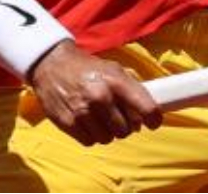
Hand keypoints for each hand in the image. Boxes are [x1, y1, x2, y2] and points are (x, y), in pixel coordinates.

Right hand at [29, 42, 161, 146]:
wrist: (53, 65)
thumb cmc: (89, 69)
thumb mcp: (115, 70)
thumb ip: (132, 90)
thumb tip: (145, 116)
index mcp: (116, 81)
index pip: (145, 107)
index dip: (154, 119)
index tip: (153, 122)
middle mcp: (101, 97)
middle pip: (125, 130)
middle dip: (126, 126)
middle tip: (120, 118)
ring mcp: (83, 112)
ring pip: (108, 138)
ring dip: (108, 132)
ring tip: (102, 119)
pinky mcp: (68, 123)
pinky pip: (90, 141)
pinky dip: (92, 136)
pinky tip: (89, 123)